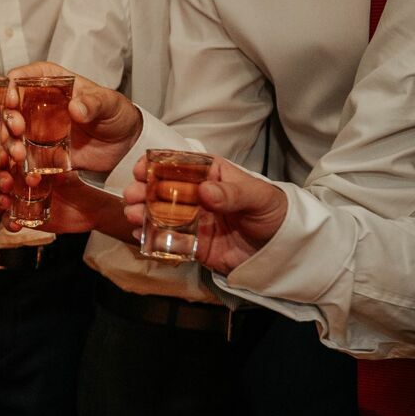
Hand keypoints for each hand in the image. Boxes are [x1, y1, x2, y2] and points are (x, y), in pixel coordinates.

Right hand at [4, 61, 140, 176]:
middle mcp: (37, 105)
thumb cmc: (116, 114)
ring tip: (19, 155)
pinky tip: (27, 176)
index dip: (11, 86)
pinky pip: (24, 161)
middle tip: (15, 131)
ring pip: (11, 136)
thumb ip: (94, 103)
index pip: (23, 77)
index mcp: (51, 83)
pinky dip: (20, 169)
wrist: (125, 145)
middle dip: (6, 120)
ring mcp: (35, 131)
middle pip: (10, 108)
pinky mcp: (40, 154)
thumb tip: (76, 107)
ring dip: (9, 146)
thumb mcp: (110, 104)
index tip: (12, 100)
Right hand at [122, 154, 286, 272]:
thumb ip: (233, 194)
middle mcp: (198, 195)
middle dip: (143, 190)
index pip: (181, 164)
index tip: (141, 168)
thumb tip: (205, 191)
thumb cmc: (274, 213)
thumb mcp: (259, 198)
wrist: (283, 251)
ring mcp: (193, 220)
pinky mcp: (193, 243)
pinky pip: (169, 240)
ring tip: (132, 215)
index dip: (158, 164)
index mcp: (212, 175)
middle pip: (164, 189)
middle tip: (131, 196)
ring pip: (161, 214)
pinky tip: (140, 236)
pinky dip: (152, 238)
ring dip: (142, 212)